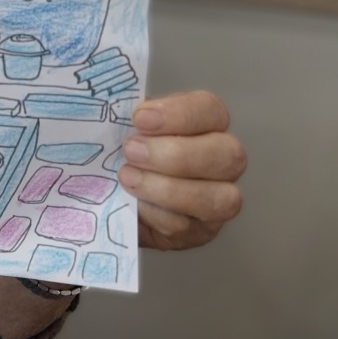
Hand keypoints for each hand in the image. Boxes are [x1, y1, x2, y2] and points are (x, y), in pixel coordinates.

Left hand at [118, 90, 245, 250]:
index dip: (179, 114)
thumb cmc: (122, 150)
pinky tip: (133, 205)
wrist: (110, 196)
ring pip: (217, 198)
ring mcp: (218, 199)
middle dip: (176, 154)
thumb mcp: (121, 125)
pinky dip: (155, 215)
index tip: (140, 118)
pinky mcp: (200, 232)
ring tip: (127, 178)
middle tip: (131, 151)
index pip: (210, 110)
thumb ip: (124, 113)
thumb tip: (111, 105)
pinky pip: (187, 226)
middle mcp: (222, 160)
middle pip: (227, 154)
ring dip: (167, 189)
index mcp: (205, 123)